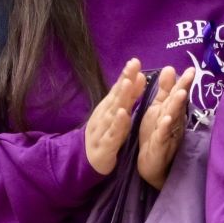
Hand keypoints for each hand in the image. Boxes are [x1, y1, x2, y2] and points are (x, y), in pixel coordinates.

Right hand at [84, 58, 145, 175]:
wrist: (84, 161)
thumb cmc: (103, 135)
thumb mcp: (114, 115)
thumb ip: (126, 97)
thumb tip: (139, 76)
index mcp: (108, 109)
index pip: (118, 89)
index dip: (126, 75)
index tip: (135, 61)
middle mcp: (104, 116)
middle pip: (116, 97)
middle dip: (125, 80)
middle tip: (133, 65)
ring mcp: (103, 130)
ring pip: (114, 112)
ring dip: (121, 98)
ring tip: (129, 84)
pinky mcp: (104, 146)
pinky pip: (112, 134)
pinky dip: (118, 124)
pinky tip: (123, 114)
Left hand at [136, 65, 193, 189]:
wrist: (151, 165)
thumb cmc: (156, 135)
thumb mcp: (158, 109)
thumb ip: (164, 91)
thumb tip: (170, 68)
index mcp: (169, 111)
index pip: (176, 94)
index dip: (183, 81)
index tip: (190, 68)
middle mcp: (172, 121)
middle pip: (177, 103)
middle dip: (183, 88)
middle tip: (191, 73)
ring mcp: (167, 134)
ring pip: (172, 118)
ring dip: (176, 106)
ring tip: (180, 93)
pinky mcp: (158, 146)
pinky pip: (161, 135)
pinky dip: (164, 127)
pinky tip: (165, 119)